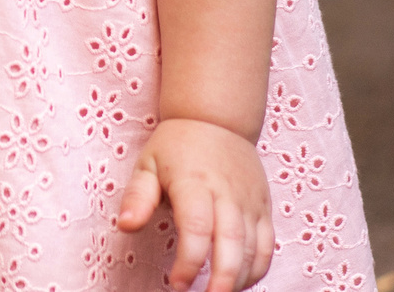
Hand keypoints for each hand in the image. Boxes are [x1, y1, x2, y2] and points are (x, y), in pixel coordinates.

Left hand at [116, 118, 275, 291]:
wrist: (218, 118)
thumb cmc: (177, 145)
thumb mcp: (148, 163)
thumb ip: (137, 196)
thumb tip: (125, 225)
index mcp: (194, 183)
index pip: (196, 229)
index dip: (188, 262)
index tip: (176, 284)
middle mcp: (227, 194)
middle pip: (232, 244)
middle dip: (221, 280)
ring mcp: (249, 202)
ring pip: (253, 249)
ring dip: (239, 279)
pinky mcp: (263, 207)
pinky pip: (268, 245)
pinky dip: (258, 268)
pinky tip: (240, 282)